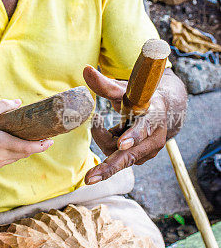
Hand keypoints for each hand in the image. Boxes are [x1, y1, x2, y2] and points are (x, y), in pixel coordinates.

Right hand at [0, 99, 52, 171]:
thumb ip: (2, 107)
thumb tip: (18, 103)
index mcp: (0, 142)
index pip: (27, 148)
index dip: (41, 146)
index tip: (50, 140)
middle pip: (23, 154)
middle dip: (34, 147)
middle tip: (42, 138)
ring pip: (14, 158)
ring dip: (22, 151)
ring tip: (26, 141)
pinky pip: (5, 161)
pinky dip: (10, 154)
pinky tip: (9, 146)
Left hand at [83, 65, 167, 184]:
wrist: (162, 110)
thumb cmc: (142, 96)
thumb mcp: (126, 89)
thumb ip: (106, 84)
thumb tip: (85, 69)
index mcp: (154, 117)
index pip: (144, 128)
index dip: (133, 136)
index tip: (121, 143)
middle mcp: (153, 139)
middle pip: (129, 156)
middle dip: (109, 167)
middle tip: (91, 178)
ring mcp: (146, 152)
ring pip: (117, 154)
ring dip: (103, 138)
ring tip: (100, 120)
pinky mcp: (138, 158)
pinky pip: (115, 155)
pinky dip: (108, 141)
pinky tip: (112, 130)